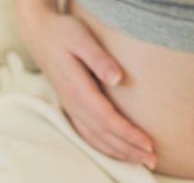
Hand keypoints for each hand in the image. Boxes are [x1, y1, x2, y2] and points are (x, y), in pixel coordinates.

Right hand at [17, 6, 157, 168]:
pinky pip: (87, 134)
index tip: (149, 143)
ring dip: (119, 152)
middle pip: (104, 135)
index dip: (129, 134)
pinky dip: (103, 146)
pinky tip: (116, 151)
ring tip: (141, 160)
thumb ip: (100, 59)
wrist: (40, 32)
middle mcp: (73, 103)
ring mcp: (70, 106)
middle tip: (153, 160)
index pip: (107, 119)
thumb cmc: (64, 32)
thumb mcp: (82, 38)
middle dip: (129, 150)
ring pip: (95, 138)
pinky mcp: (71, 105)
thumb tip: (118, 79)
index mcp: (78, 89)